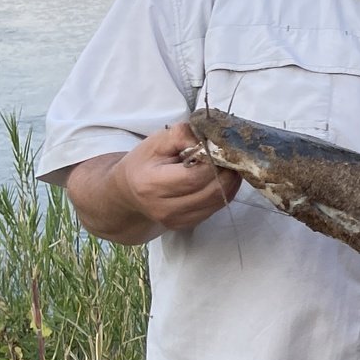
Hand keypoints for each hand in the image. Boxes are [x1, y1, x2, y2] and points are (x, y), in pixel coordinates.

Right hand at [115, 123, 243, 231]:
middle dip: (228, 171)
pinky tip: (222, 178)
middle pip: (211, 191)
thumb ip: (183, 135)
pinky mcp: (185, 225)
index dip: (214, 162)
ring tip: (229, 165)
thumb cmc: (144, 162)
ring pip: (218, 201)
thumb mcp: (157, 141)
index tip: (221, 147)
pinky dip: (225, 191)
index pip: (194, 177)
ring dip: (231, 181)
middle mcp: (163, 208)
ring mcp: (175, 220)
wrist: (128, 191)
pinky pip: (216, 208)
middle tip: (231, 155)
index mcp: (151, 184)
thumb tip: (209, 140)